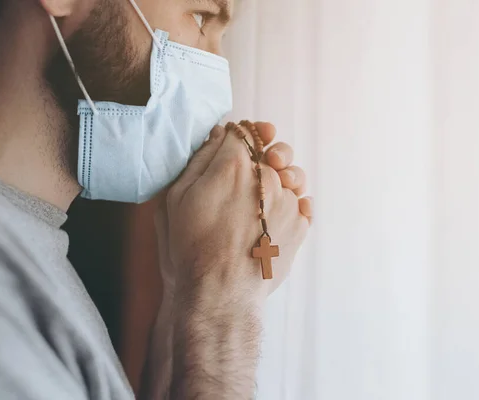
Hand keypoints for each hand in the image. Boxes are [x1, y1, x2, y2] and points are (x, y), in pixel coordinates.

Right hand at [146, 122, 311, 398]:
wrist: (218, 294)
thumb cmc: (189, 248)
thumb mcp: (174, 198)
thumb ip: (198, 161)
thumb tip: (217, 137)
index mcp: (234, 164)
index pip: (245, 132)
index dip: (241, 136)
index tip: (239, 142)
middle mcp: (267, 176)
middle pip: (274, 150)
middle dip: (266, 153)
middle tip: (259, 165)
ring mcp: (288, 202)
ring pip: (293, 175)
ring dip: (284, 178)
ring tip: (269, 194)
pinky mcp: (300, 226)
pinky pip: (304, 204)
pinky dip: (294, 204)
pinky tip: (278, 215)